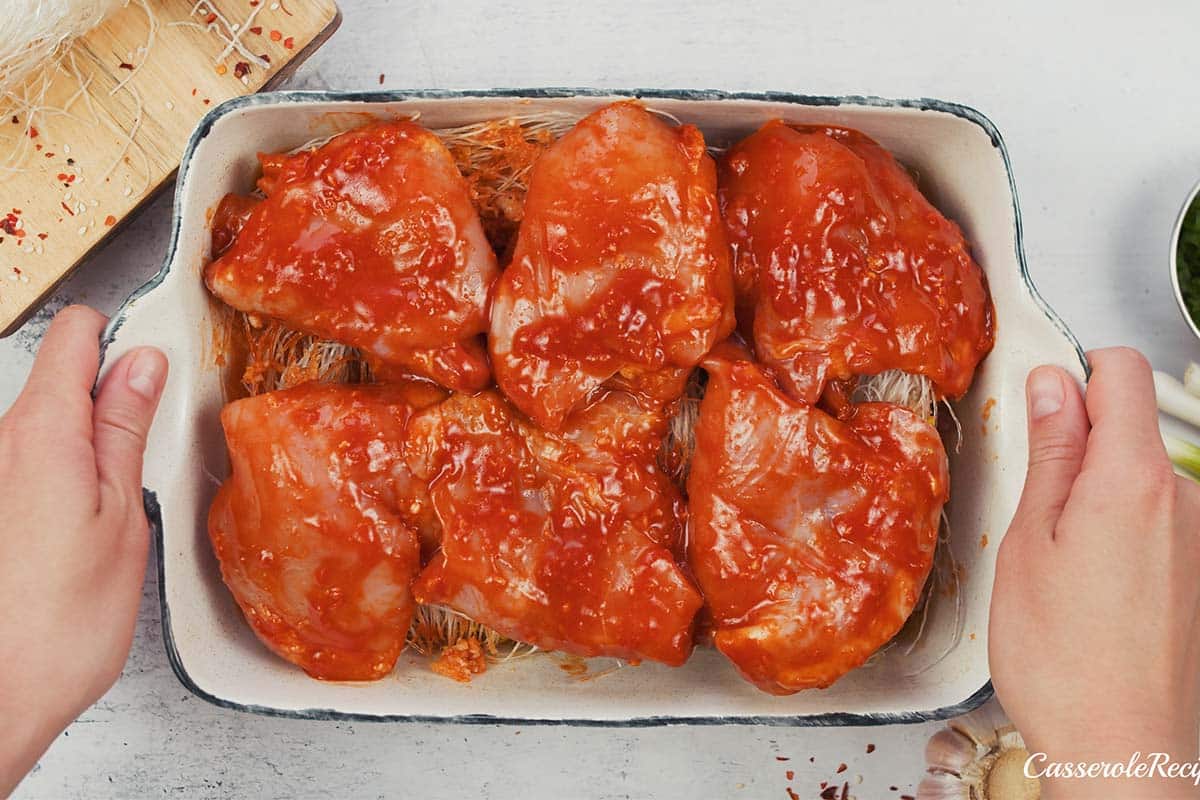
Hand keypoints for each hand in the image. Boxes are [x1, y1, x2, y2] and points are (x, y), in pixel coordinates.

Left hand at [0, 306, 166, 795]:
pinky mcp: (0, 507)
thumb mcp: (120, 514)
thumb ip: (126, 430)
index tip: (159, 365)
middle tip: (154, 450)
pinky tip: (94, 526)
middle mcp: (4, 445)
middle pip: (67, 376)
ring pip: (57, 422)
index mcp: (41, 433)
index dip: (123, 337)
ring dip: (98, 442)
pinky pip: (41, 462)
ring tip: (124, 500)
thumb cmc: (60, 623)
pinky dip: (75, 476)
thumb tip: (140, 366)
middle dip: (117, 396)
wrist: (2, 697)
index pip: (77, 333)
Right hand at [990, 347, 1199, 798]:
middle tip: (1032, 510)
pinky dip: (1116, 532)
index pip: (1121, 370)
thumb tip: (1053, 385)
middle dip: (1076, 447)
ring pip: (1137, 477)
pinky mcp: (1199, 571)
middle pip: (1128, 426)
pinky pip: (1153, 520)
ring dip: (1094, 496)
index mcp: (1133, 479)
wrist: (1123, 748)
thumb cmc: (1064, 657)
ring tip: (1057, 562)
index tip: (1040, 408)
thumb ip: (1049, 455)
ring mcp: (1199, 537)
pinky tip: (1087, 588)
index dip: (1074, 373)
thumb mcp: (1029, 542)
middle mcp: (1184, 498)